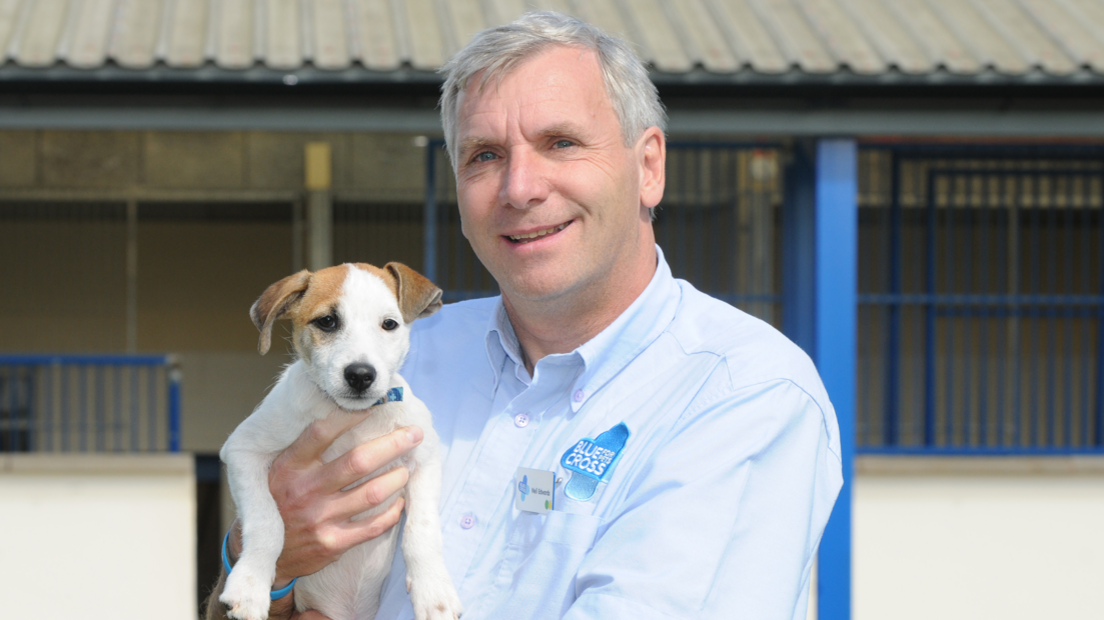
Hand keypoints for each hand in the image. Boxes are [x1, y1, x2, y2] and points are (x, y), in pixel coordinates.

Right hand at [219, 419, 422, 619]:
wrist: (258, 551)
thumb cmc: (277, 500)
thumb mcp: (279, 470)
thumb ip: (305, 448)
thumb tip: (346, 415)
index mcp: (290, 467)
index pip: (321, 433)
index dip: (350, 417)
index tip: (373, 408)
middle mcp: (305, 490)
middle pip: (358, 461)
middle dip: (393, 444)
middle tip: (414, 434)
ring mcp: (320, 518)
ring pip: (372, 493)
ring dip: (396, 478)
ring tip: (406, 468)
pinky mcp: (332, 543)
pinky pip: (373, 526)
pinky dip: (392, 512)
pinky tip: (399, 501)